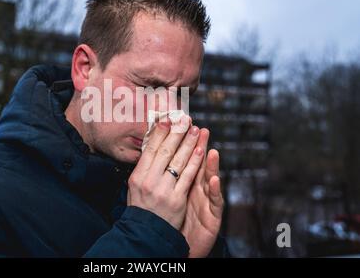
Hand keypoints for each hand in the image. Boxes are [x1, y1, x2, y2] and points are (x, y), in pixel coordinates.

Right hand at [127, 115, 203, 229]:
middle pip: (165, 151)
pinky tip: (201, 150)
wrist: (146, 233)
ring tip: (196, 130)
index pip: (150, 149)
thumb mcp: (134, 186)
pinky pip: (188, 176)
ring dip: (189, 143)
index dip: (159, 133)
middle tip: (185, 119)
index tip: (167, 119)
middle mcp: (149, 181)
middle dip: (177, 133)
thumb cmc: (141, 207)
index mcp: (137, 176)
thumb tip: (152, 146)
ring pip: (178, 161)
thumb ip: (144, 168)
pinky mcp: (177, 199)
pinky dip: (195, 162)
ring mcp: (164, 190)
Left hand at [181, 129, 223, 257]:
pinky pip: (215, 201)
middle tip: (199, 129)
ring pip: (210, 179)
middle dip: (199, 146)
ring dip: (211, 164)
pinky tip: (213, 179)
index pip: (186, 159)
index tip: (181, 127)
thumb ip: (169, 176)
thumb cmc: (174, 219)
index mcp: (186, 182)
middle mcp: (199, 188)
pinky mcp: (214, 215)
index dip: (185, 143)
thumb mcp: (171, 195)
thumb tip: (154, 156)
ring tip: (210, 149)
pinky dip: (214, 189)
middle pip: (200, 164)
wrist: (176, 243)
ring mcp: (207, 201)